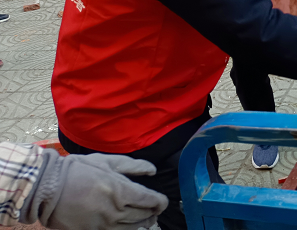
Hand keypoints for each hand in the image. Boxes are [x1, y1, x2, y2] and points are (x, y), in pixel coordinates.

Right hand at [34, 152, 167, 229]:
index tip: (163, 201)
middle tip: (155, 210)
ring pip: (131, 229)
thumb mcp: (108, 161)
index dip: (161, 202)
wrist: (47, 188)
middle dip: (152, 213)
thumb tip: (152, 171)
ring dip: (141, 224)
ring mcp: (102, 225)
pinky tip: (125, 225)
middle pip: (143, 217)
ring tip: (144, 219)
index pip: (151, 201)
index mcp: (121, 191)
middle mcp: (115, 211)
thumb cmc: (78, 170)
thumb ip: (133, 166)